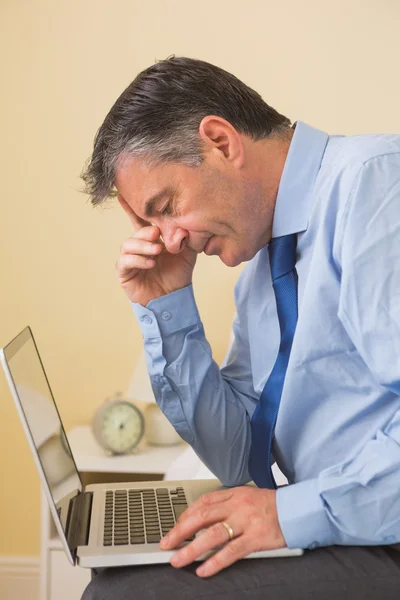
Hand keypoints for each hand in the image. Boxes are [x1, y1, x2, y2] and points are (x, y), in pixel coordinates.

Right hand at [116, 196, 196, 304]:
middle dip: (145, 232)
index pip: (140, 221)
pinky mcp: (124, 273)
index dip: (132, 208)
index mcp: (151, 239)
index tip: (123, 194)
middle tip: (156, 234)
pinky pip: (124, 262)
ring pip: (127, 245)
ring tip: (157, 251)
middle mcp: (138, 247)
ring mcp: (129, 259)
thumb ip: (185, 237)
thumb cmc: (179, 275)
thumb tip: (185, 222)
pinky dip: (138, 260)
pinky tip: (150, 263)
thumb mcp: (187, 253)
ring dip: (142, 246)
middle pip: (135, 232)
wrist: (174, 298)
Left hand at [160, 486, 285, 577]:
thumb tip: (206, 518)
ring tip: (178, 560)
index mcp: (234, 493)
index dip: (185, 515)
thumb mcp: (248, 497)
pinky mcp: (256, 538)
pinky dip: (215, 561)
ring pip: (212, 535)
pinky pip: (231, 551)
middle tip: (166, 543)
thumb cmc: (273, 505)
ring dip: (191, 549)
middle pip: (202, 516)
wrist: (299, 509)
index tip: (174, 527)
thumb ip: (229, 505)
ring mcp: (246, 521)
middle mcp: (237, 505)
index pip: (203, 502)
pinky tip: (203, 570)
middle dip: (180, 531)